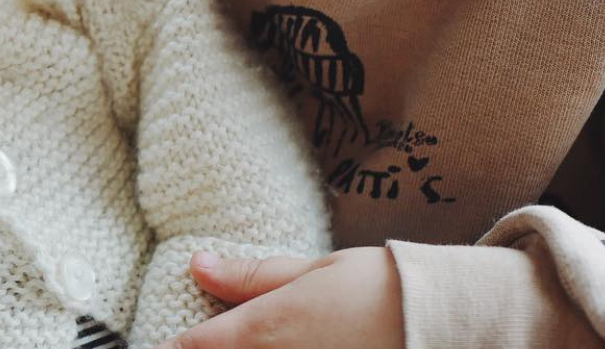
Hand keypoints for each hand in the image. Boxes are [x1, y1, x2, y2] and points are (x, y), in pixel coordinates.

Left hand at [155, 247, 404, 348]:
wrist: (441, 324)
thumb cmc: (379, 288)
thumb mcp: (312, 270)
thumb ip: (250, 276)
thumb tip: (196, 264)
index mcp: (264, 330)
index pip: (193, 347)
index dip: (174, 346)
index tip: (163, 342)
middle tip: (195, 341)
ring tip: (234, 344)